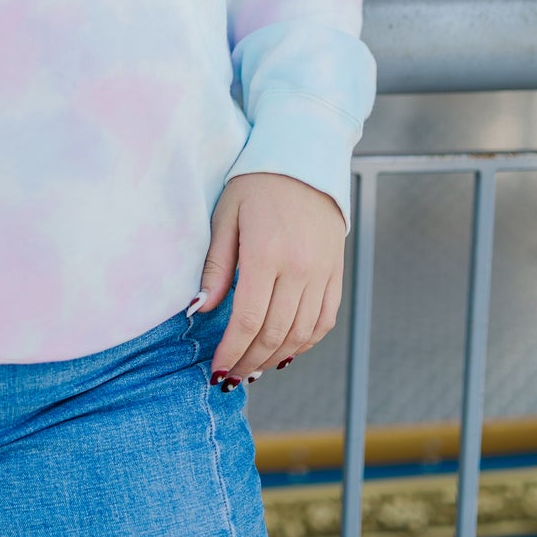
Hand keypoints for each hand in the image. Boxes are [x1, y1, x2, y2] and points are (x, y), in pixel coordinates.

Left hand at [199, 172, 344, 386]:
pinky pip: (325, 320)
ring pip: (302, 334)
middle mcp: (299, 268)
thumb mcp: (225, 215)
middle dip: (250, 362)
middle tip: (231, 377)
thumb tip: (200, 310)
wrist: (304, 159)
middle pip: (276, 334)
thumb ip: (215, 266)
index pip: (249, 320)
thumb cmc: (256, 183)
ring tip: (254, 369)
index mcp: (267, 253)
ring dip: (276, 358)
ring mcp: (322, 272)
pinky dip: (306, 343)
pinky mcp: (336, 272)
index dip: (232, 351)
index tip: (217, 369)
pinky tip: (286, 351)